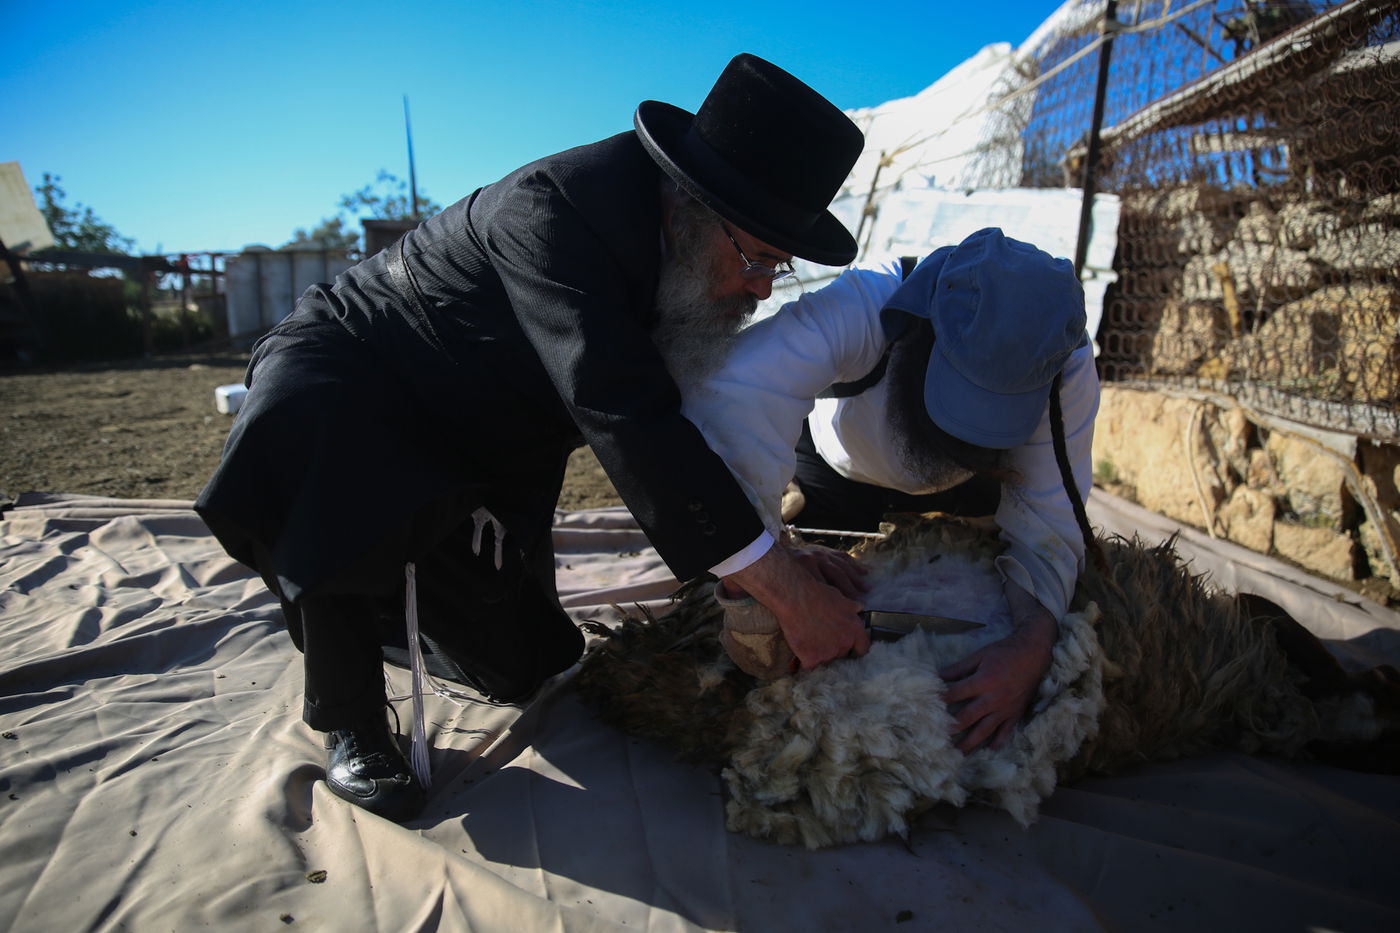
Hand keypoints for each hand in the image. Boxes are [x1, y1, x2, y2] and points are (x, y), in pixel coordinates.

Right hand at [722, 545, 868, 670]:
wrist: (797, 598)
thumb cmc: (818, 595)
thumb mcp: (842, 599)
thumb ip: (853, 608)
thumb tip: (860, 608)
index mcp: (855, 631)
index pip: (863, 649)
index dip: (855, 648)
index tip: (849, 647)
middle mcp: (844, 645)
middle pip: (842, 654)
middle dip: (834, 648)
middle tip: (823, 638)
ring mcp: (828, 654)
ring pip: (825, 660)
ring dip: (819, 654)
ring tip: (809, 641)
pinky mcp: (811, 659)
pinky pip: (809, 666)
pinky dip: (804, 661)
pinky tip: (799, 653)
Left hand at [938, 581, 1055, 752]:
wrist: (1034, 654)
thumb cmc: (1004, 652)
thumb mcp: (980, 656)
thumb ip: (958, 668)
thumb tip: (937, 676)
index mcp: (983, 681)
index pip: (956, 694)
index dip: (941, 700)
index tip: (927, 708)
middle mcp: (993, 698)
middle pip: (968, 717)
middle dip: (951, 728)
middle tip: (935, 739)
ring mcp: (1005, 709)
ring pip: (984, 730)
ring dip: (970, 743)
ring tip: (957, 754)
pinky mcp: (1016, 714)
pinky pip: (1006, 732)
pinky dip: (998, 742)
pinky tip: (989, 751)